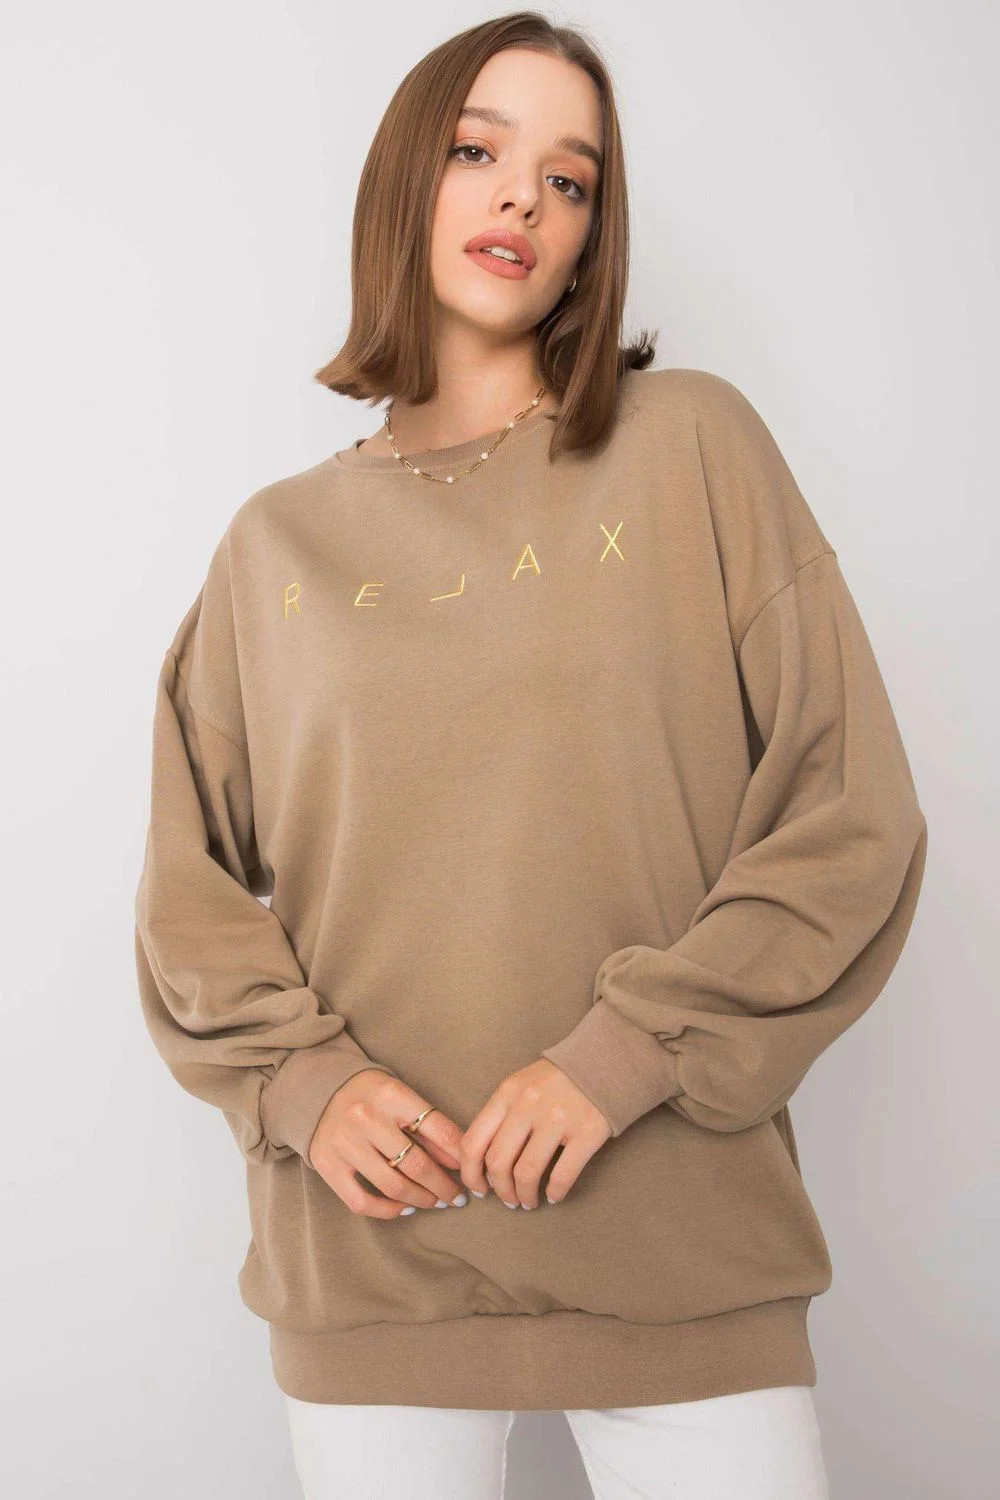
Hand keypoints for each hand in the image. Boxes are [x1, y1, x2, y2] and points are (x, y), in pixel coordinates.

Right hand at [307, 1069, 466, 1217]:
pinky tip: (404, 1208)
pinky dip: (387, 1211)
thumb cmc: (371, 1096)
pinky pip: (361, 1201)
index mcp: (391, 1094)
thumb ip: (428, 1127)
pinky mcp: (327, 1165)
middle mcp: (366, 1117)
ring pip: (393, 1185)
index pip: (437, 1129)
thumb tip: (458, 1162)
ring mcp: (344, 1143)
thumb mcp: (401, 1097)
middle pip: (416, 1163)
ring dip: (421, 1200)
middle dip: (443, 1186)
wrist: (319, 1090)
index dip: (459, 1156)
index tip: (469, 1172)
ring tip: (435, 1202)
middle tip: (456, 1197)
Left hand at [459, 1059, 612, 1208]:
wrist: (605, 1060)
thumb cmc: (558, 1078)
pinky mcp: (586, 1132)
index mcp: (507, 1093)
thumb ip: (501, 1114)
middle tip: (508, 1200)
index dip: (470, 1173)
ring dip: (524, 1195)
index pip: (474, 1141)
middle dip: (500, 1190)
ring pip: (527, 1172)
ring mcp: (558, 1118)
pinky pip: (562, 1175)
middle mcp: (528, 1105)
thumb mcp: (521, 1084)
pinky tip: (554, 1197)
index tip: (480, 1188)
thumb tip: (483, 1160)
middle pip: (498, 1162)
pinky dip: (555, 1193)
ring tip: (529, 1201)